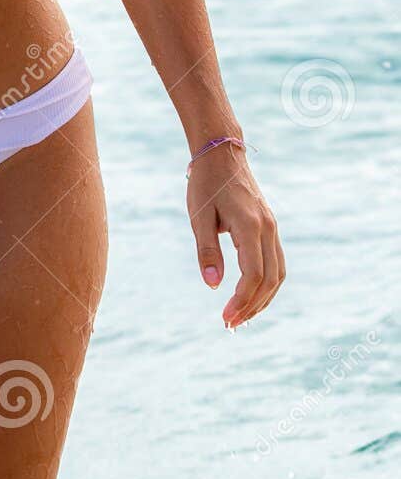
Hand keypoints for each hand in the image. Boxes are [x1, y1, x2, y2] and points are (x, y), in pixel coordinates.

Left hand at [187, 146, 284, 327]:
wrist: (222, 154)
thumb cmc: (205, 184)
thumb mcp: (199, 217)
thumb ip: (207, 251)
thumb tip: (214, 286)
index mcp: (250, 226)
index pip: (253, 274)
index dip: (241, 300)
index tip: (225, 317)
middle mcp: (267, 229)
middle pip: (270, 279)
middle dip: (252, 306)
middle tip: (230, 324)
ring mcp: (272, 228)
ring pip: (278, 274)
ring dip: (263, 299)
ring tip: (241, 316)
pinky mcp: (270, 228)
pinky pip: (276, 263)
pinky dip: (267, 284)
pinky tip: (251, 295)